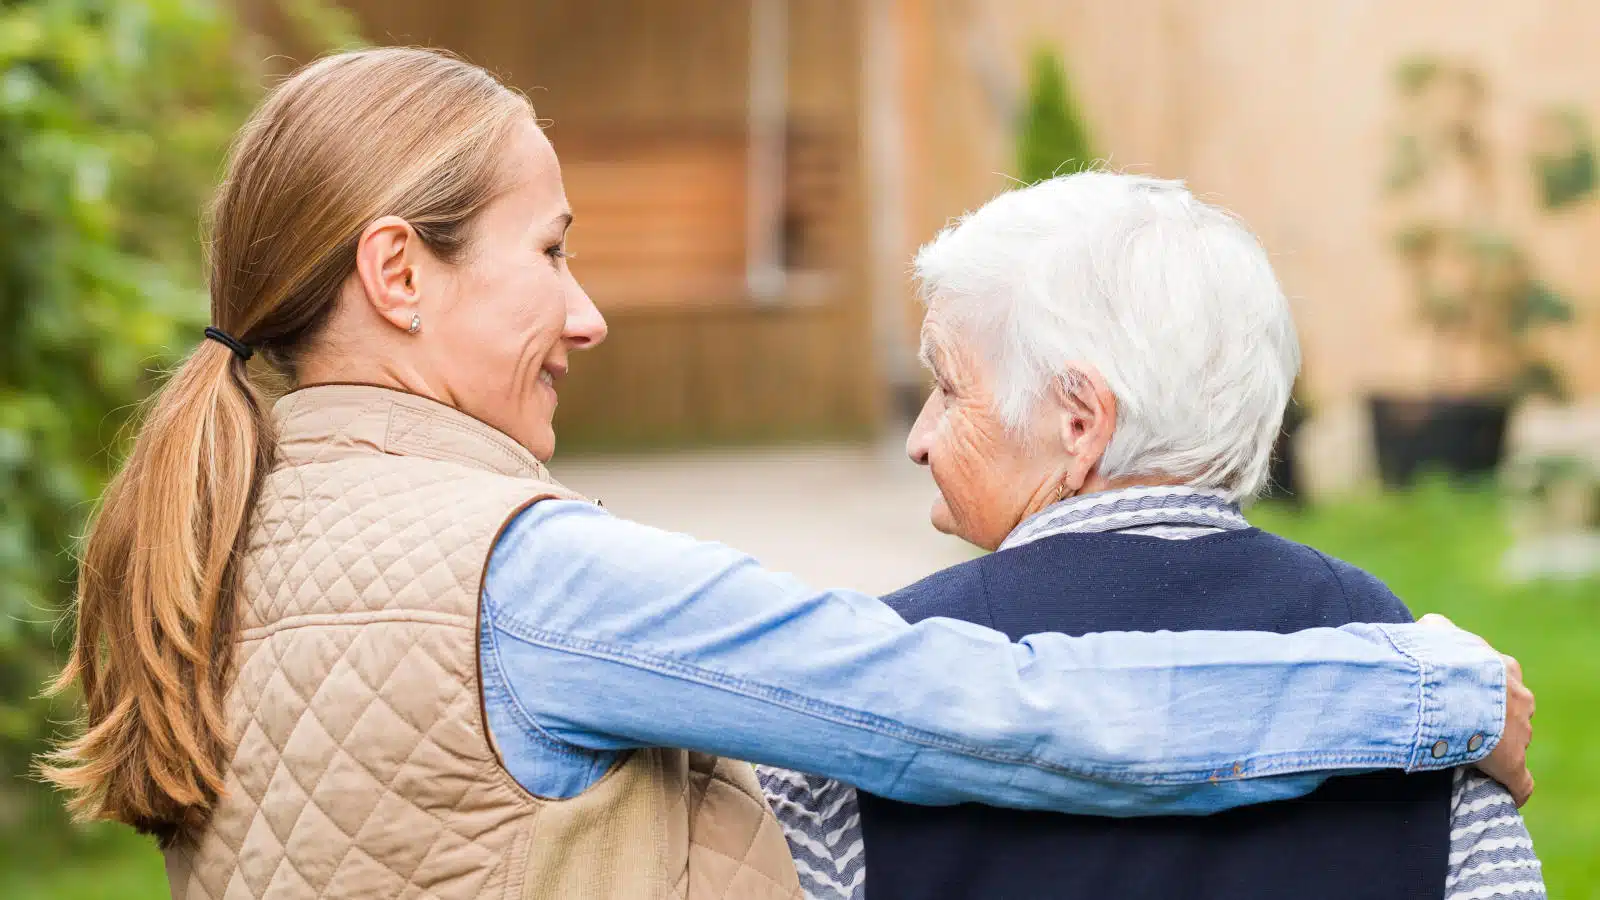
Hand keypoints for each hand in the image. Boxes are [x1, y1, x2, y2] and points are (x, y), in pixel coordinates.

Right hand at [1419, 613, 1534, 805]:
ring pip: (1516, 742)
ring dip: (1497, 748)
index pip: (1500, 681)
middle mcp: (1519, 698)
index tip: (1462, 698)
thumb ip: (1436, 630)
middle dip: (1494, 720)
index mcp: (1503, 669)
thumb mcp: (1434, 632)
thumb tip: (1428, 627)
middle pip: (1513, 712)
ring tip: (1469, 756)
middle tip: (1462, 726)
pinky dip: (1513, 788)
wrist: (1449, 689)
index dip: (1482, 692)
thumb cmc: (1439, 659)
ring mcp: (1520, 731)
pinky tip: (1504, 793)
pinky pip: (1520, 781)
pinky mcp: (1514, 763)